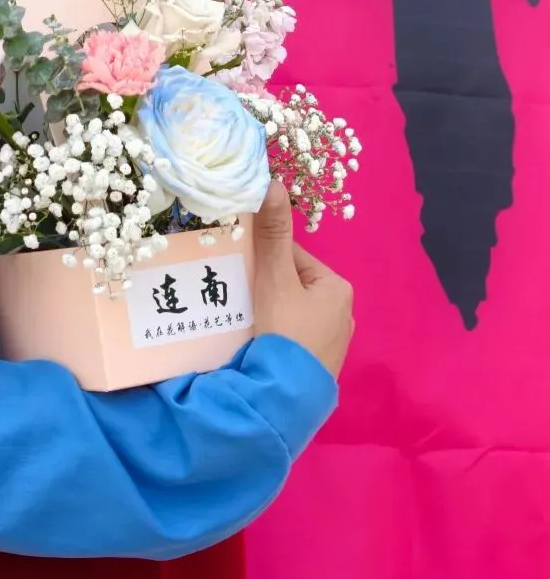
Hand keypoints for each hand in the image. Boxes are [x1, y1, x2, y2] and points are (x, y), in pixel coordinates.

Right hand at [252, 179, 353, 378]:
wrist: (288, 397)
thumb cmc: (286, 329)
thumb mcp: (275, 277)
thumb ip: (273, 232)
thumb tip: (274, 181)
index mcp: (337, 287)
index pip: (292, 258)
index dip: (262, 259)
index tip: (239, 269)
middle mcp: (342, 313)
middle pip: (290, 284)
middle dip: (264, 287)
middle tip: (236, 293)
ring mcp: (331, 342)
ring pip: (289, 311)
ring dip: (266, 311)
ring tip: (242, 318)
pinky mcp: (317, 364)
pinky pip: (291, 337)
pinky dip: (273, 334)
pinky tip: (256, 341)